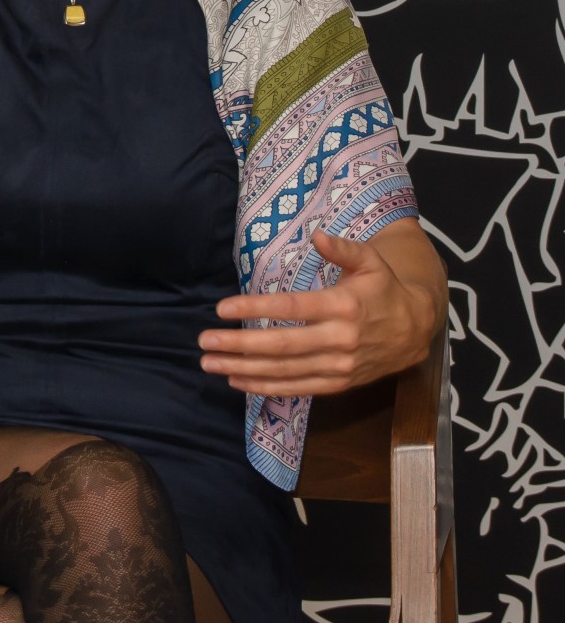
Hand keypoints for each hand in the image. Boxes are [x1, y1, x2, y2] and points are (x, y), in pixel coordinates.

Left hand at [198, 231, 440, 395]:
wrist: (417, 330)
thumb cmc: (384, 289)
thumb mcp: (371, 261)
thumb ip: (343, 249)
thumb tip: (317, 235)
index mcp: (343, 306)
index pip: (291, 308)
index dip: (255, 308)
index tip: (222, 308)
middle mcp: (339, 340)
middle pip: (282, 345)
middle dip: (239, 344)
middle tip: (205, 340)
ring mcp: (339, 366)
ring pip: (285, 371)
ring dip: (243, 368)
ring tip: (210, 363)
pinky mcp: (338, 383)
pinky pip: (297, 388)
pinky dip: (265, 387)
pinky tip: (237, 381)